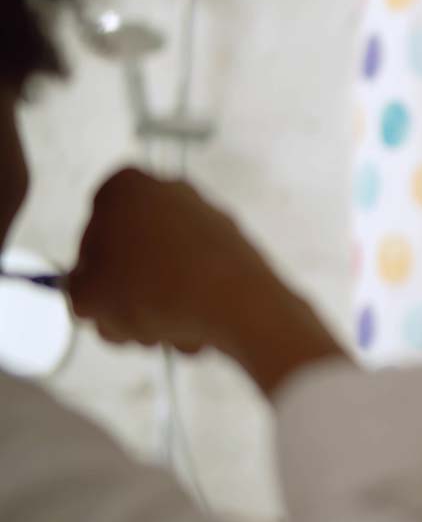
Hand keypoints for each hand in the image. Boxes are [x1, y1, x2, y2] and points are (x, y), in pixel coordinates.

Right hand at [68, 167, 297, 354]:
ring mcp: (210, 218)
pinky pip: (203, 284)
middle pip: (135, 255)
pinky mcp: (240, 247)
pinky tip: (199, 334)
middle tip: (130, 328)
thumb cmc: (151, 291)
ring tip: (166, 334)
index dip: (92, 268)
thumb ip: (80, 289)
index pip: (95, 224)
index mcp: (126, 187)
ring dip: (162, 312)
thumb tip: (94, 289)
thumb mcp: (87, 296)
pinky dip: (197, 310)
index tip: (99, 297)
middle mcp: (171, 191)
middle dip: (129, 297)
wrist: (238, 303)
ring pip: (168, 275)